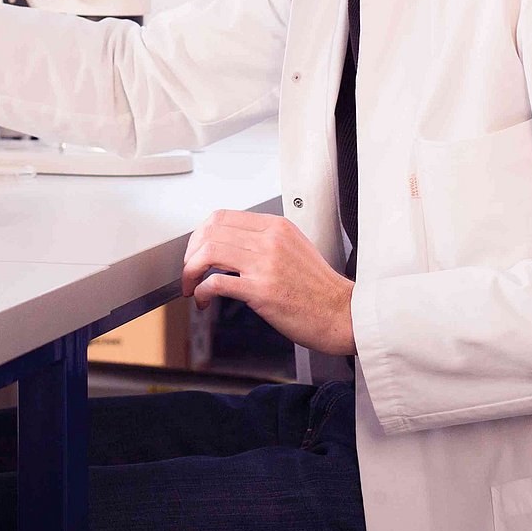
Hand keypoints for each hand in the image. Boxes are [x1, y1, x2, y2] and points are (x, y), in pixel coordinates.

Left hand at [181, 211, 355, 356]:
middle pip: (211, 231)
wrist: (342, 314)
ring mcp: (265, 264)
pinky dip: (201, 290)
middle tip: (189, 269)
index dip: (201, 234)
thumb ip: (268, 241)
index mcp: (277, 227)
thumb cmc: (320, 289)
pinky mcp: (261, 291)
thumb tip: (235, 245)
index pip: (223, 216)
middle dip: (191, 252)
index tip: (196, 250)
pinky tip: (203, 299)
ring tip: (191, 284)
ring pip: (209, 252)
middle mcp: (270, 241)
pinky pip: (216, 282)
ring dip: (191, 270)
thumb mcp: (296, 248)